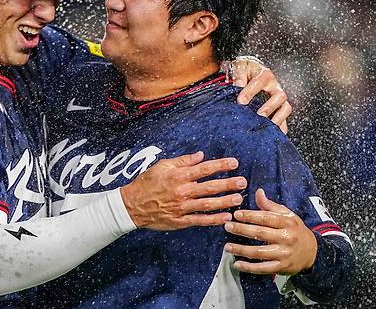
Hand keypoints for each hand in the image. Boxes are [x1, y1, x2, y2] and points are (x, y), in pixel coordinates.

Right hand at [120, 151, 246, 230]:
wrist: (132, 205)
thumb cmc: (146, 183)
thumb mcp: (161, 166)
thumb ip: (182, 161)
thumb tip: (200, 155)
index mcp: (178, 176)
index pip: (203, 169)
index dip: (220, 165)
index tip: (234, 163)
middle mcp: (182, 191)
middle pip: (209, 187)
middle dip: (228, 184)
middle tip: (243, 182)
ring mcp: (182, 207)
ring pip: (207, 204)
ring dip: (224, 202)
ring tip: (239, 199)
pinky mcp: (180, 221)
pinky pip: (200, 220)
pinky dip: (213, 219)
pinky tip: (226, 217)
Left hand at [223, 188, 316, 274]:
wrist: (313, 252)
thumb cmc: (296, 230)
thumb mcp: (287, 215)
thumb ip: (270, 205)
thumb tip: (258, 192)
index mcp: (287, 223)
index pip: (266, 218)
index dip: (250, 216)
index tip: (236, 214)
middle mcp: (286, 238)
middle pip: (261, 234)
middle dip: (242, 230)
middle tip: (228, 226)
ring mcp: (284, 254)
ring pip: (259, 252)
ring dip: (242, 250)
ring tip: (228, 247)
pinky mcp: (282, 267)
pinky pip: (263, 268)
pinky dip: (250, 268)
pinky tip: (238, 264)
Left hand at [231, 57, 291, 132]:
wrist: (250, 72)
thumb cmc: (245, 70)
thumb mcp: (240, 66)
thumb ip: (239, 74)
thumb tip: (238, 85)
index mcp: (265, 74)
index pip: (259, 82)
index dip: (250, 92)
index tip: (241, 101)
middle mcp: (275, 86)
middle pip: (279, 96)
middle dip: (269, 107)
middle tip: (258, 115)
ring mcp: (278, 98)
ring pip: (286, 108)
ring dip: (278, 118)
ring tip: (267, 127)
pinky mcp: (279, 108)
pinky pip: (285, 119)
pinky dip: (281, 127)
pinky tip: (273, 134)